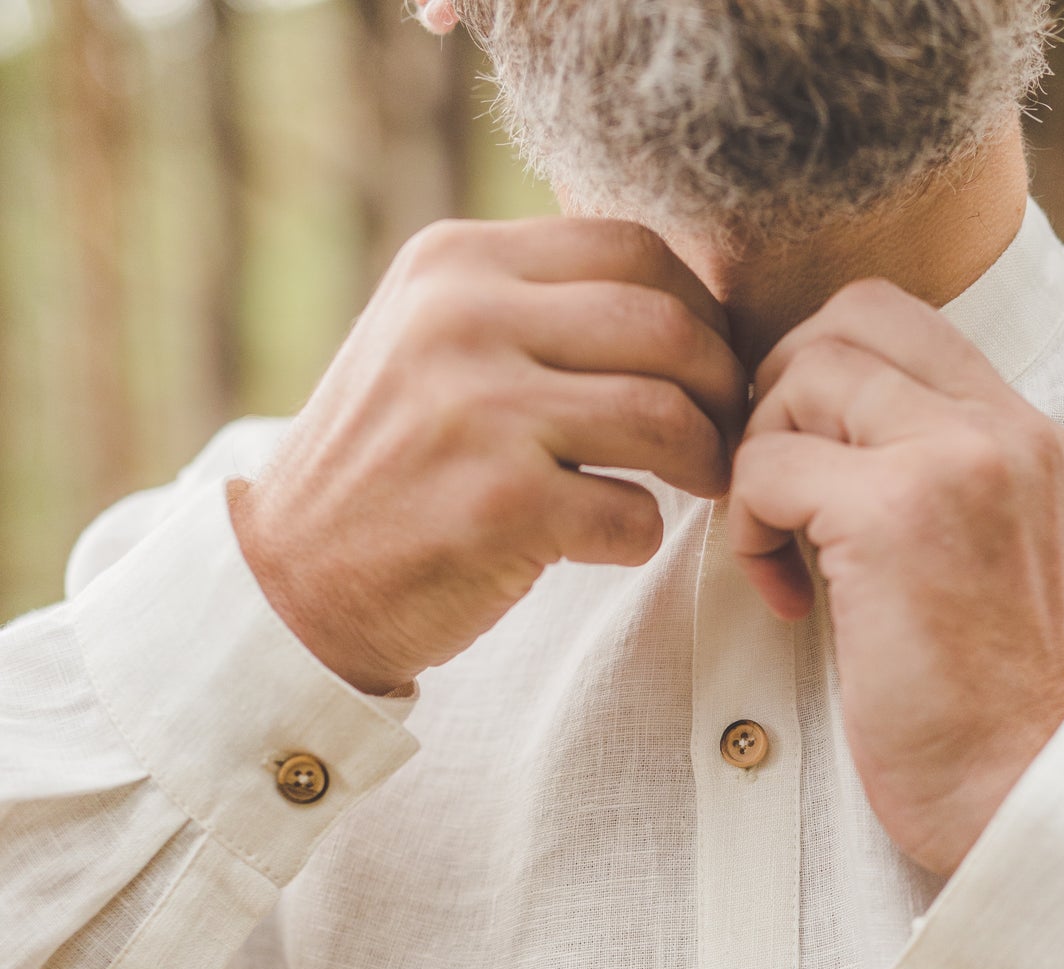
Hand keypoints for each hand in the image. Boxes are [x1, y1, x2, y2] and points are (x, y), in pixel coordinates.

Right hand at [231, 219, 747, 694]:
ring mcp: (478, 413)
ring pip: (665, 416)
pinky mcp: (498, 508)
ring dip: (704, 462)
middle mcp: (463, 321)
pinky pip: (631, 515)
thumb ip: (531, 305)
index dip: (701, 309)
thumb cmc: (390, 468)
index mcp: (456, 263)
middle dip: (723, 387)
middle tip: (725, 433)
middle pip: (665, 326)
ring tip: (699, 487)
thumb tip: (681, 302)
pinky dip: (642, 537)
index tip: (710, 364)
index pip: (631, 247)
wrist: (292, 580)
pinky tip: (613, 542)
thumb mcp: (433, 343)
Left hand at [729, 282, 1063, 876]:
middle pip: (842, 322)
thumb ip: (923, 476)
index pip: (896, 318)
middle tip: (775, 497)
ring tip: (783, 554)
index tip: (804, 461)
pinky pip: (770, 469)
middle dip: (779, 400)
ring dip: (760, 465)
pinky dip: (751, 532)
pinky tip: (790, 602)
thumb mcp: (976, 556)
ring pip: (801, 381)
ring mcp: (950, 461)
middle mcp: (999, 426)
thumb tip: (810, 432)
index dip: (817, 371)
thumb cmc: (983, 701)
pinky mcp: (893, 516)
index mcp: (1022, 431)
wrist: (1018, 786)